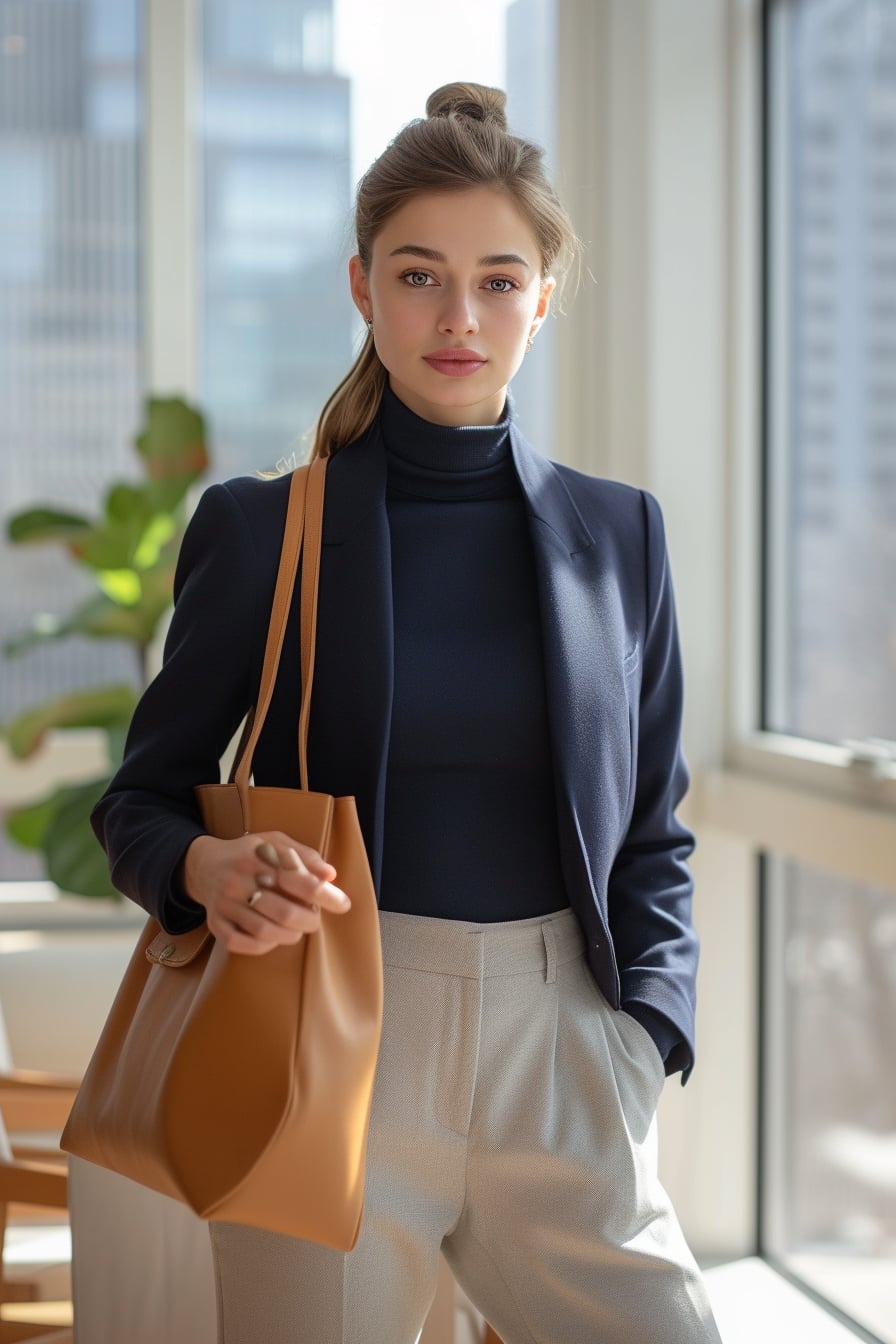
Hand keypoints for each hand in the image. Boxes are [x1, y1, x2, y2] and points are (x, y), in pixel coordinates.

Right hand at [182, 830, 350, 955]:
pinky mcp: (215, 923)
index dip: (327, 896)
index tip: (342, 904)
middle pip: (285, 912)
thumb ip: (305, 855)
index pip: (300, 881)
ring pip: (265, 931)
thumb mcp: (276, 841)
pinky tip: (272, 935)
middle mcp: (239, 880)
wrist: (204, 864)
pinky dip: (263, 945)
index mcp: (259, 856)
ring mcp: (225, 904)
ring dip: (290, 934)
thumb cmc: (249, 854)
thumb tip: (330, 875)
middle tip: (315, 919)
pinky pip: (242, 944)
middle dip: (310, 920)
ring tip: (296, 927)